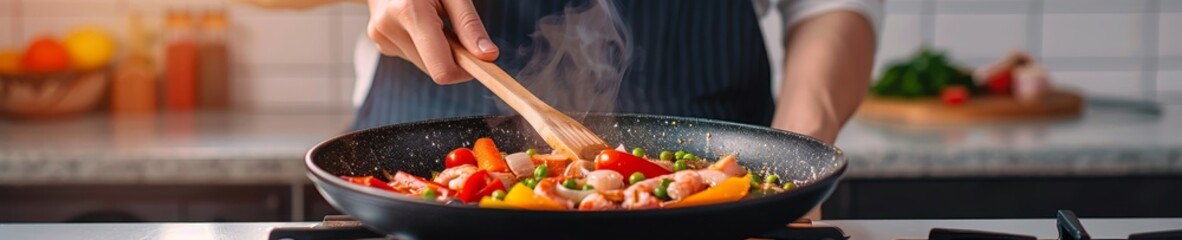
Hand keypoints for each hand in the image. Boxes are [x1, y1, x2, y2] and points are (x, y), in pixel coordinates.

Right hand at [366, 0, 499, 83]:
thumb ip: (469, 25)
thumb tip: (488, 56)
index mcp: (408, 11)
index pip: (441, 68)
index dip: (464, 71)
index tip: (479, 61)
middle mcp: (389, 28)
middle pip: (434, 68)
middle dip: (451, 55)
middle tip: (454, 27)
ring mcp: (380, 37)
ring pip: (424, 64)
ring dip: (437, 50)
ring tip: (435, 18)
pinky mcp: (380, 42)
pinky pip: (413, 56)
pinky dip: (424, 46)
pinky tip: (421, 23)